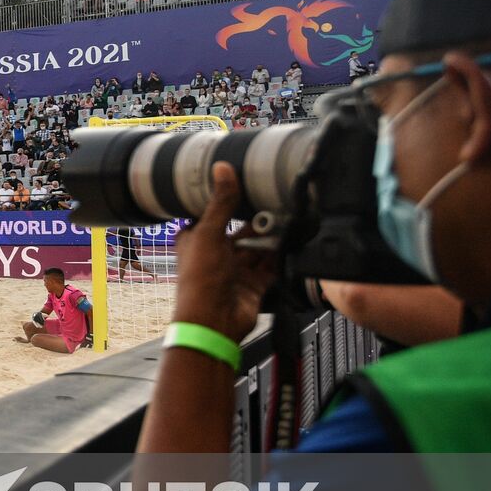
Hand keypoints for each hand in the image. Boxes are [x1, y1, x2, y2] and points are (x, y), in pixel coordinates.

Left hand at [171, 163, 277, 342]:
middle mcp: (215, 253)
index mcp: (196, 239)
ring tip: (290, 218)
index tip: (246, 183)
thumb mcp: (209, 234)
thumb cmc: (200, 279)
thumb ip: (221, 203)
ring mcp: (235, 270)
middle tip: (278, 201)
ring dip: (272, 237)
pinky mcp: (253, 284)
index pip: (212, 214)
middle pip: (240, 231)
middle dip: (257, 221)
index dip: (226, 201)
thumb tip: (223, 168)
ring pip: (258, 248)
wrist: (213, 322)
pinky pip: (271, 266)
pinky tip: (295, 241)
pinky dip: (281, 256)